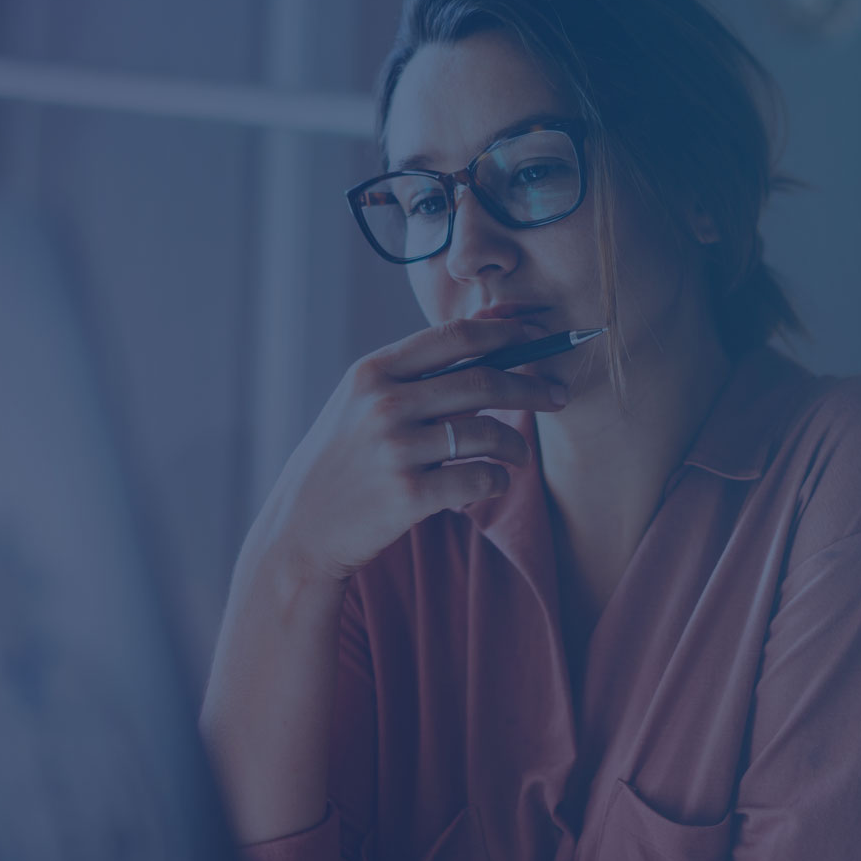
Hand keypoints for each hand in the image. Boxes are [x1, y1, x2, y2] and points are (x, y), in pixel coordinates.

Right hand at [239, 317, 567, 589]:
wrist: (300, 528)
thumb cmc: (343, 460)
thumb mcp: (361, 403)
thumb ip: (415, 373)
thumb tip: (490, 334)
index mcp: (373, 371)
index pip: (454, 336)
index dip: (505, 331)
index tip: (537, 334)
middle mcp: (384, 403)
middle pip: (483, 381)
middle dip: (532, 386)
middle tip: (559, 394)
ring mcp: (395, 449)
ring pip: (488, 433)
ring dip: (517, 445)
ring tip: (520, 455)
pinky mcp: (408, 495)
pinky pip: (480, 479)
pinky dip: (497, 480)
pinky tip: (492, 482)